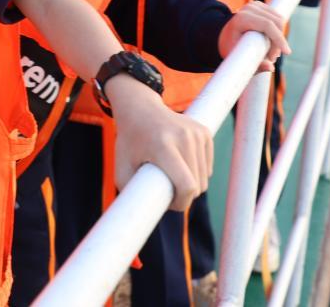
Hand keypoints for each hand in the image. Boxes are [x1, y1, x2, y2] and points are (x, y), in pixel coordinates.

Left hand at [108, 75, 212, 210]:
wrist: (140, 109)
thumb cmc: (129, 143)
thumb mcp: (121, 171)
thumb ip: (132, 196)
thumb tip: (143, 219)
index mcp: (163, 146)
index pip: (187, 185)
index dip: (182, 203)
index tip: (171, 205)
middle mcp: (183, 137)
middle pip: (197, 184)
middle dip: (185, 195)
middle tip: (167, 191)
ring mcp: (196, 132)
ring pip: (205, 177)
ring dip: (192, 184)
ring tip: (173, 177)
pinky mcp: (204, 131)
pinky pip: (208, 166)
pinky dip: (198, 172)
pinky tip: (182, 164)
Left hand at [217, 1, 289, 72]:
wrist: (223, 35)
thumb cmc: (229, 48)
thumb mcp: (237, 59)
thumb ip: (254, 65)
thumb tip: (270, 68)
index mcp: (242, 18)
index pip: (267, 25)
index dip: (279, 39)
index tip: (287, 52)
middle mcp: (249, 8)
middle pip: (276, 22)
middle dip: (279, 41)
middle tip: (271, 58)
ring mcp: (255, 5)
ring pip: (279, 19)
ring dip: (278, 36)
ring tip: (269, 51)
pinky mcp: (260, 6)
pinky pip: (277, 18)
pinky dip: (277, 30)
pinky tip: (268, 41)